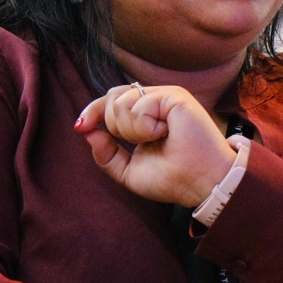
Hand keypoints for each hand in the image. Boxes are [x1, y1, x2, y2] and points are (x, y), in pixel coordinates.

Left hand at [75, 84, 237, 207]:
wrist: (201, 185)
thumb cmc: (174, 180)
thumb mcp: (129, 171)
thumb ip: (106, 154)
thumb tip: (86, 131)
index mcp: (147, 116)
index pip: (111, 102)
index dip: (92, 111)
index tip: (81, 126)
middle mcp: (156, 101)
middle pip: (111, 97)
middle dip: (114, 126)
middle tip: (141, 142)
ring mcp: (166, 96)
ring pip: (121, 101)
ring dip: (131, 129)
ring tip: (157, 139)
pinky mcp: (175, 96)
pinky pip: (139, 105)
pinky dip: (145, 127)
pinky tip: (165, 133)